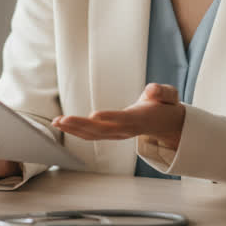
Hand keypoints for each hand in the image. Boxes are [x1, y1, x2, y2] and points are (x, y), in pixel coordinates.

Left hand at [52, 83, 185, 149]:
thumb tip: (153, 90)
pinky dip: (75, 130)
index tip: (94, 115)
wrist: (163, 123)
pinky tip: (62, 124)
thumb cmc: (163, 106)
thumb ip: (163, 92)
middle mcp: (125, 129)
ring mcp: (116, 134)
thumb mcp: (169, 96)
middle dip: (80, 125)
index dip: (109, 118)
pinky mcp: (109, 133)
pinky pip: (90, 134)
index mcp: (139, 118)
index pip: (123, 119)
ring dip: (73, 129)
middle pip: (101, 130)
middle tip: (62, 120)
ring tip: (56, 122)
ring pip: (92, 134)